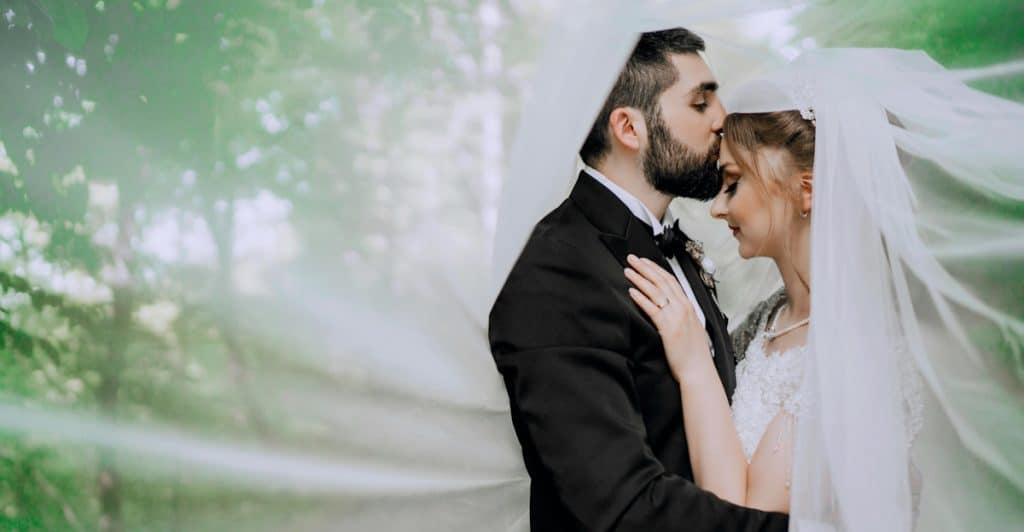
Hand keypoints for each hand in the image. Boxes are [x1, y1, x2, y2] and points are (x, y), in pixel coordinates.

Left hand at [625, 254, 709, 378]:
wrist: (698, 371)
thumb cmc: (694, 354)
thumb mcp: (692, 329)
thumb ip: (682, 316)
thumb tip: (670, 309)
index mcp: (689, 307)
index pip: (671, 281)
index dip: (656, 269)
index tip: (645, 261)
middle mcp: (683, 308)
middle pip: (662, 281)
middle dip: (645, 268)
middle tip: (632, 258)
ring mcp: (676, 317)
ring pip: (656, 292)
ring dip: (640, 279)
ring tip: (628, 271)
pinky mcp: (668, 328)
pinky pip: (652, 309)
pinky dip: (641, 298)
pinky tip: (631, 291)